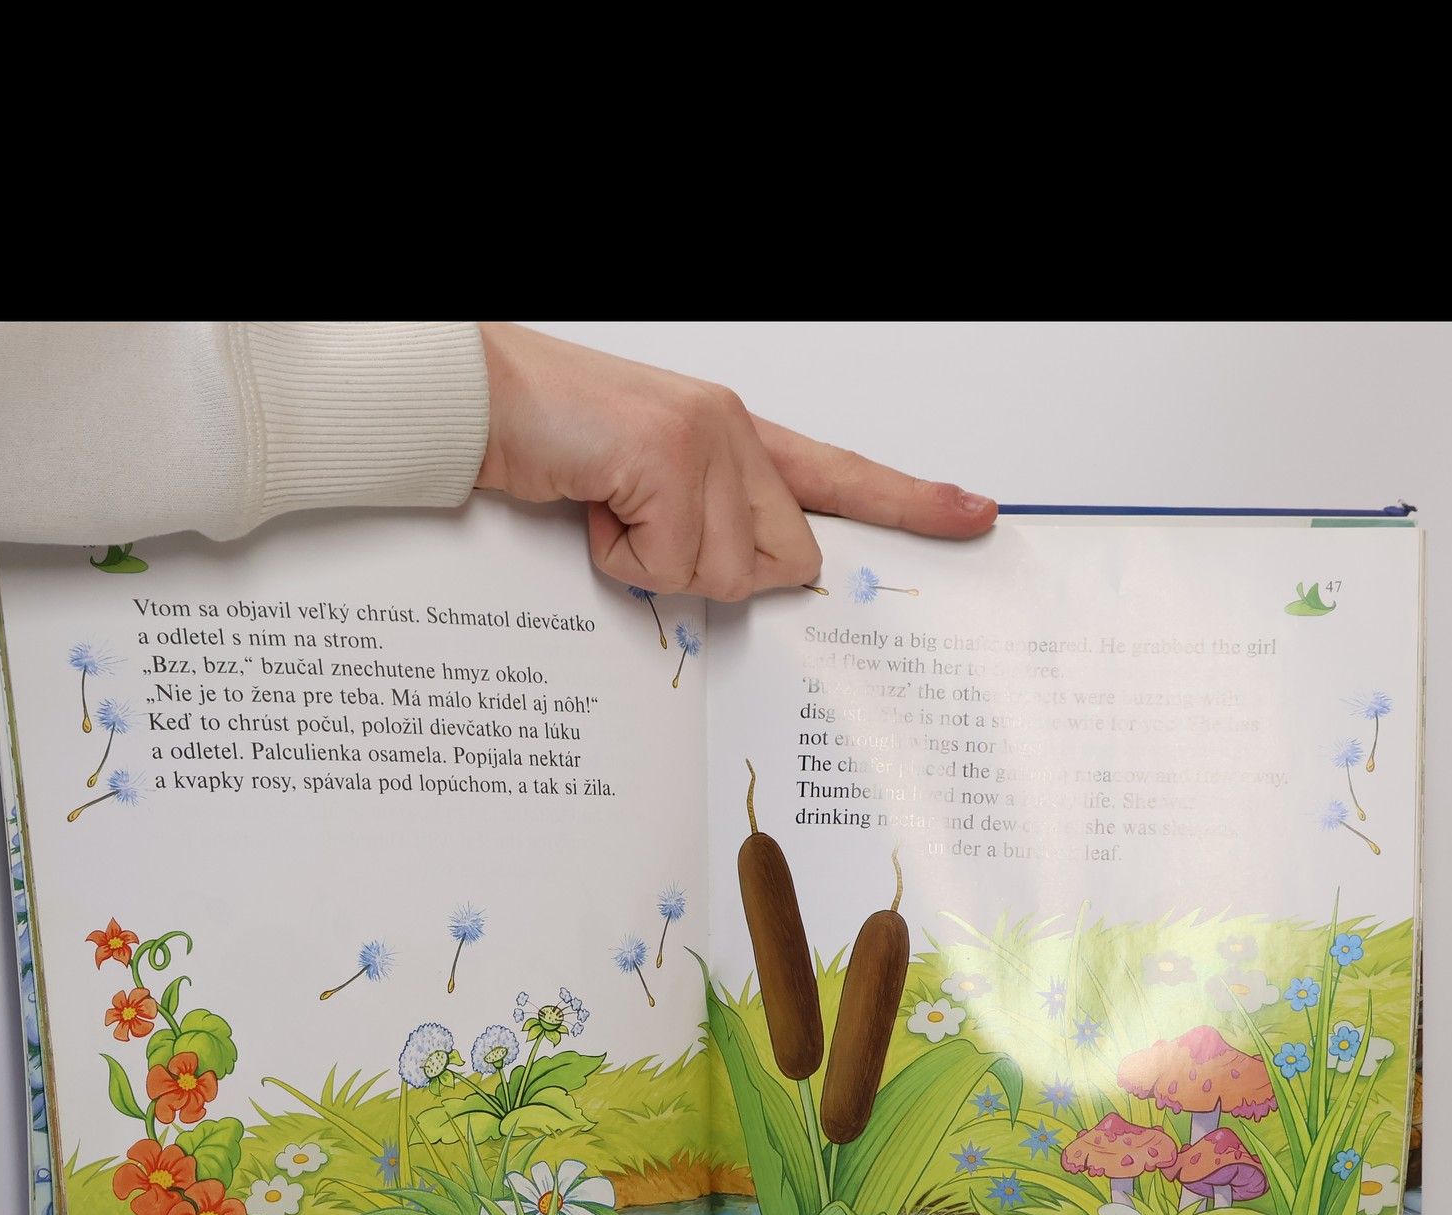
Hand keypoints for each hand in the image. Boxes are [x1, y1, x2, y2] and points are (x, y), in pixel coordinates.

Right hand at [475, 323, 995, 601]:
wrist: (477, 397)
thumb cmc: (550, 440)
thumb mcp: (646, 489)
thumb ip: (707, 524)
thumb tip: (747, 579)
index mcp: (734, 434)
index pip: (838, 475)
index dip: (910, 503)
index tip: (975, 516)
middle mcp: (734, 430)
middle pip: (782, 561)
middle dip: (713, 572)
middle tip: (644, 526)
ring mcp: (706, 440)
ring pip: (725, 575)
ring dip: (654, 568)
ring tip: (606, 510)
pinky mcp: (671, 457)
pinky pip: (671, 566)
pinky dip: (621, 560)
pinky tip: (593, 506)